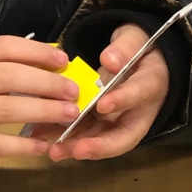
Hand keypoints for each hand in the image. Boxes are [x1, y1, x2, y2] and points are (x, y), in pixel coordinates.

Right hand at [0, 36, 78, 164]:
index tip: (63, 60)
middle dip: (47, 83)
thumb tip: (44, 64)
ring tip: (68, 115)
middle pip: (10, 76)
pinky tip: (43, 146)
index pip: (3, 47)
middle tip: (73, 92)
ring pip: (6, 108)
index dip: (37, 51)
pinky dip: (22, 145)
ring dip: (43, 110)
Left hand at [42, 24, 168, 162]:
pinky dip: (63, 135)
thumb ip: (125, 48)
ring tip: (54, 150)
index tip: (102, 105)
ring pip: (99, 139)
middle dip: (98, 145)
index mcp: (150, 86)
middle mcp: (136, 112)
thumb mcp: (134, 40)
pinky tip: (41, 136)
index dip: (122, 101)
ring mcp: (115, 121)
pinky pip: (82, 132)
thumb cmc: (136, 48)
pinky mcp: (97, 122)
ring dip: (76, 146)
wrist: (133, 57)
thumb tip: (110, 60)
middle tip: (77, 150)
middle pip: (122, 136)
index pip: (139, 95)